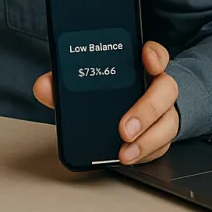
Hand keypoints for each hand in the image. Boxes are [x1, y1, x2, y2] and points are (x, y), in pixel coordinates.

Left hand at [32, 40, 179, 164]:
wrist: (132, 112)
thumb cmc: (110, 93)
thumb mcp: (87, 85)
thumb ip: (64, 83)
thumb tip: (44, 86)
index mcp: (140, 67)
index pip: (155, 54)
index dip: (154, 55)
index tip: (146, 59)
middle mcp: (158, 87)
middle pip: (165, 91)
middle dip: (146, 109)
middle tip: (125, 128)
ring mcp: (164, 112)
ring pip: (167, 122)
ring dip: (147, 139)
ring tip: (125, 152)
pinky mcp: (162, 135)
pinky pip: (161, 145)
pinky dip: (144, 152)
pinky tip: (128, 157)